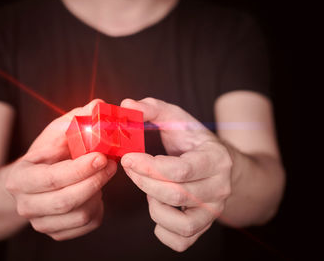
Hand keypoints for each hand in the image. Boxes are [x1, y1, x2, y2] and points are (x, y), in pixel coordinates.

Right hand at [5, 99, 116, 240]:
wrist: (29, 183)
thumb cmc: (45, 155)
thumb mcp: (54, 133)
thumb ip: (75, 119)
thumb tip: (98, 104)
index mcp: (20, 179)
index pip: (52, 178)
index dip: (80, 169)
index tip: (101, 156)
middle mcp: (26, 205)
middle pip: (66, 201)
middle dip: (94, 181)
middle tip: (111, 164)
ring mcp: (41, 222)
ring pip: (80, 215)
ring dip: (98, 193)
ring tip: (101, 175)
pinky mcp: (56, 232)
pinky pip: (87, 224)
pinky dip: (98, 207)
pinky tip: (95, 191)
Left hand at [120, 98, 232, 251]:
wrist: (220, 163)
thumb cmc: (193, 140)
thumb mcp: (177, 119)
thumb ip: (152, 108)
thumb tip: (126, 106)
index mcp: (216, 158)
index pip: (181, 170)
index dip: (148, 166)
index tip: (128, 157)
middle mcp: (220, 188)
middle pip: (176, 195)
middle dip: (143, 182)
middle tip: (130, 167)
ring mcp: (214, 210)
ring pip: (180, 223)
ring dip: (154, 207)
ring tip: (150, 188)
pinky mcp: (204, 226)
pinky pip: (181, 241)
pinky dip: (162, 230)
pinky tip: (158, 207)